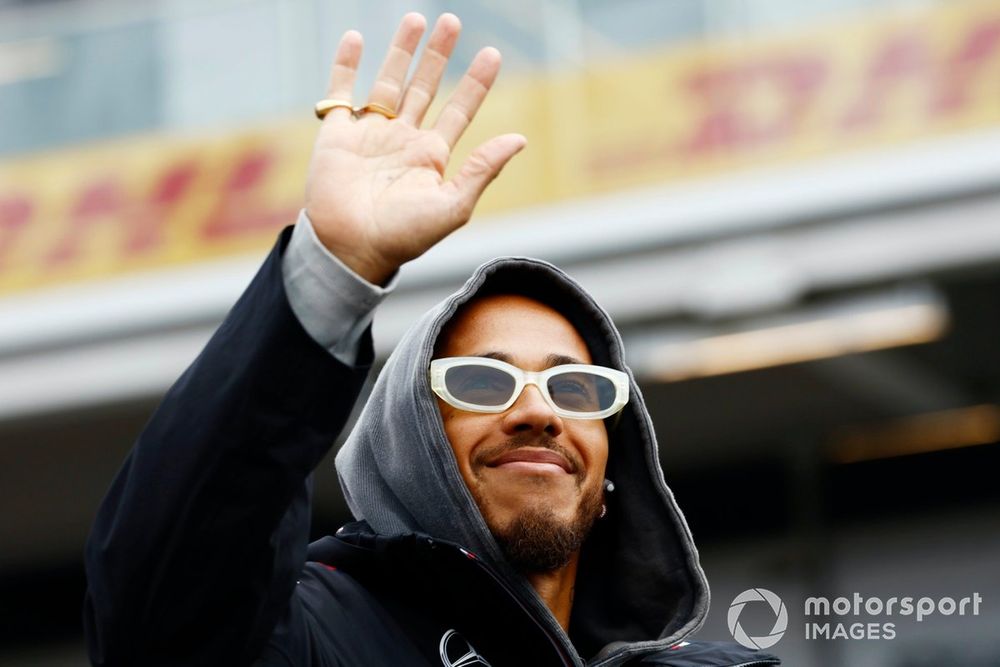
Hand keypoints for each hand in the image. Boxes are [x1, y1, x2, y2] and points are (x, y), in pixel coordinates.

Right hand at [304, 13, 526, 284]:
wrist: (350, 249)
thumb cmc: (403, 236)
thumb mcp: (452, 206)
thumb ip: (482, 169)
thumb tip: (520, 138)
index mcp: (431, 156)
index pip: (460, 110)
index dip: (476, 83)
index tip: (492, 54)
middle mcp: (403, 140)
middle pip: (425, 87)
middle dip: (438, 55)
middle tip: (452, 21)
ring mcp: (370, 134)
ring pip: (389, 82)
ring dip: (402, 51)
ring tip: (416, 19)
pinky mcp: (337, 134)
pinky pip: (341, 92)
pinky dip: (346, 65)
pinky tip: (355, 38)